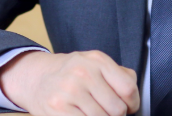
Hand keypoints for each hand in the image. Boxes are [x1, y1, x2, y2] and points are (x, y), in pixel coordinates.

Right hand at [0, 49, 139, 115]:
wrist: (37, 78)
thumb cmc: (72, 74)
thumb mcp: (95, 65)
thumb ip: (119, 76)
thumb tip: (134, 97)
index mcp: (97, 60)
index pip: (128, 88)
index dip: (132, 104)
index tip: (128, 107)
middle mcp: (83, 72)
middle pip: (117, 109)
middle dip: (114, 115)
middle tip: (104, 110)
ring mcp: (69, 90)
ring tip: (90, 111)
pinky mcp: (58, 108)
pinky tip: (80, 114)